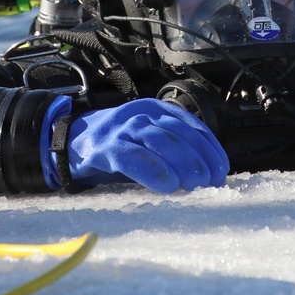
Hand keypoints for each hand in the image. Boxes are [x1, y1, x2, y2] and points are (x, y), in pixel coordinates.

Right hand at [56, 99, 228, 192]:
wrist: (71, 142)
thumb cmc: (118, 146)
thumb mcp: (147, 141)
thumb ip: (173, 151)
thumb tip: (208, 174)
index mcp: (155, 110)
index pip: (190, 125)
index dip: (210, 147)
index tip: (222, 169)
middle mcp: (139, 114)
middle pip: (176, 131)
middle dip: (199, 156)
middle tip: (213, 180)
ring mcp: (120, 129)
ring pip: (156, 139)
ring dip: (181, 161)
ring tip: (197, 183)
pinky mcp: (104, 148)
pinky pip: (131, 157)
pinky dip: (153, 170)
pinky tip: (168, 185)